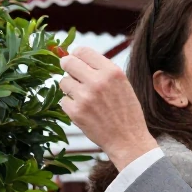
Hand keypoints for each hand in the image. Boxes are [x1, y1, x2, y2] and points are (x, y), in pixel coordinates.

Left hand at [59, 47, 158, 169]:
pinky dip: (70, 105)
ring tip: (84, 97)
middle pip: (68, 62)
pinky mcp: (76, 112)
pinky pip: (63, 100)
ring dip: (69, 88)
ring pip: (63, 82)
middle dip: (66, 66)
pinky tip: (84, 111)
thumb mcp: (122, 84)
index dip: (76, 55)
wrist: (128, 140)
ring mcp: (85, 97)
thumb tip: (77, 57)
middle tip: (70, 72)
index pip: (83, 51)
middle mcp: (98, 81)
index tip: (76, 60)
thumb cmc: (126, 112)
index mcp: (112, 72)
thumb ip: (102, 70)